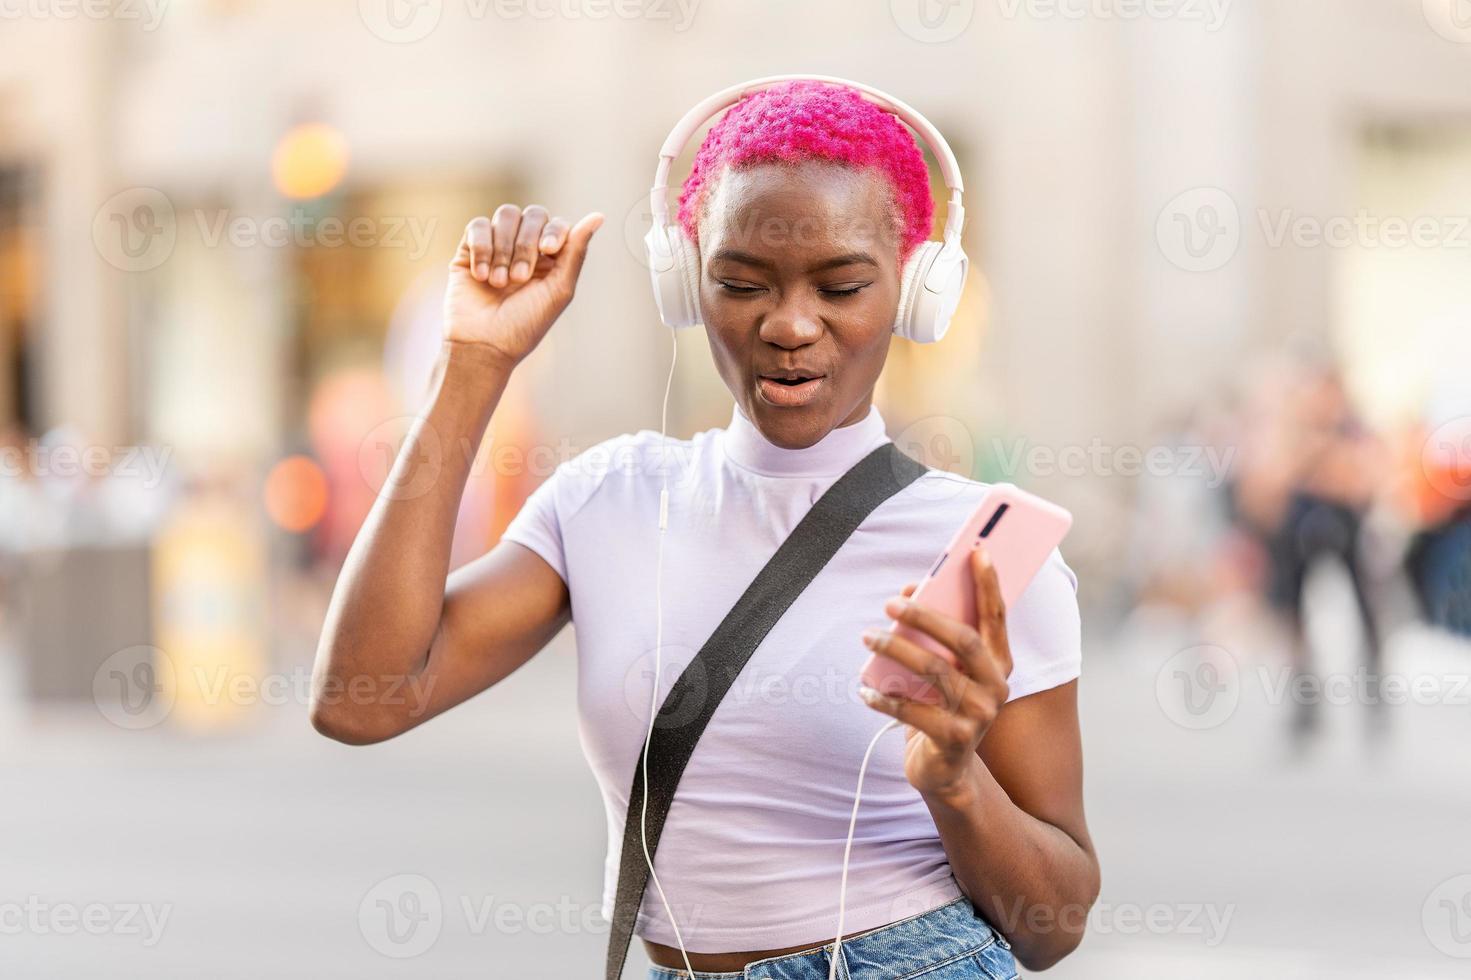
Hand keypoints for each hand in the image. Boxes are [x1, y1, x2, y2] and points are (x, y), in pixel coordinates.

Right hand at [443, 205, 603, 364]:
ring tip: (499, 282)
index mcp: (550, 259)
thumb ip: (576, 251)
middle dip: (526, 244)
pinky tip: (482, 276)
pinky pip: (478, 226)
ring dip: (504, 248)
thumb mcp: (559, 290)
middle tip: (519, 278)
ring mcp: (497, 247)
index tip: (547, 250)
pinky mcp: (469, 251)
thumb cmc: (525, 325)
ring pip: (505, 215)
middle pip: (532, 214)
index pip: (556, 223)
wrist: (483, 345)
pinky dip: (482, 249)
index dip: (553, 231)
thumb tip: (599, 216)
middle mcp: (524, 248)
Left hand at [858, 547, 1011, 800]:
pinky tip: (864, 689)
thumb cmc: (941, 707)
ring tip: (867, 637)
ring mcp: (978, 715)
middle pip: (963, 641)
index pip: (997, 617)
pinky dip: (883, 697)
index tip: (977, 551)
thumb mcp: (945, 670)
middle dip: (926, 616)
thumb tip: (907, 593)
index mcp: (999, 664)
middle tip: (890, 602)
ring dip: (896, 649)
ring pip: (934, 671)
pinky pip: (911, 710)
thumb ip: (933, 633)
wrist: (946, 771)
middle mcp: (995, 687)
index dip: (990, 584)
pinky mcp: (954, 739)